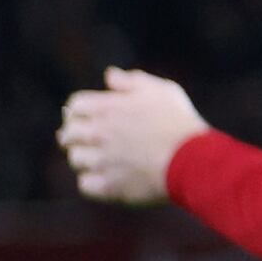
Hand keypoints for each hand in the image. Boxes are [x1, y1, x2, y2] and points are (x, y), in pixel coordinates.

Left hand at [60, 70, 208, 204]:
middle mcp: (98, 133)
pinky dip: (92, 181)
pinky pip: (85, 184)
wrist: (194, 160)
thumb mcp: (162, 90)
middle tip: (90, 138)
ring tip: (102, 157)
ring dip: (85, 157)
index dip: (80, 109)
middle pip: (67, 133)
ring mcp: (101, 161)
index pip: (75, 105)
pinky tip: (106, 176)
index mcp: (108, 108)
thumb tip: (110, 75)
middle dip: (75, 134)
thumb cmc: (179, 122)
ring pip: (75, 159)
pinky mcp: (108, 186)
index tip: (90, 115)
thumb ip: (133, 80)